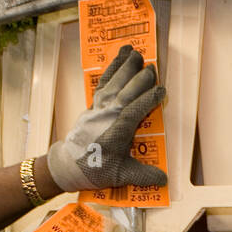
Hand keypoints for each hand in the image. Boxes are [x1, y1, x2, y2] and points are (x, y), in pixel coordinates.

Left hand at [47, 45, 167, 192]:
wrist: (68, 165)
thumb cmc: (95, 170)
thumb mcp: (121, 175)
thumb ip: (143, 176)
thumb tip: (164, 180)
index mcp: (117, 130)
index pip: (136, 110)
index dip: (149, 99)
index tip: (161, 91)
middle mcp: (107, 115)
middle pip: (125, 91)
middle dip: (139, 79)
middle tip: (152, 67)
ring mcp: (98, 108)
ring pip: (113, 83)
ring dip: (124, 67)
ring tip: (135, 52)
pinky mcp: (93, 105)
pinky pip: (104, 83)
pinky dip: (111, 69)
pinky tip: (118, 59)